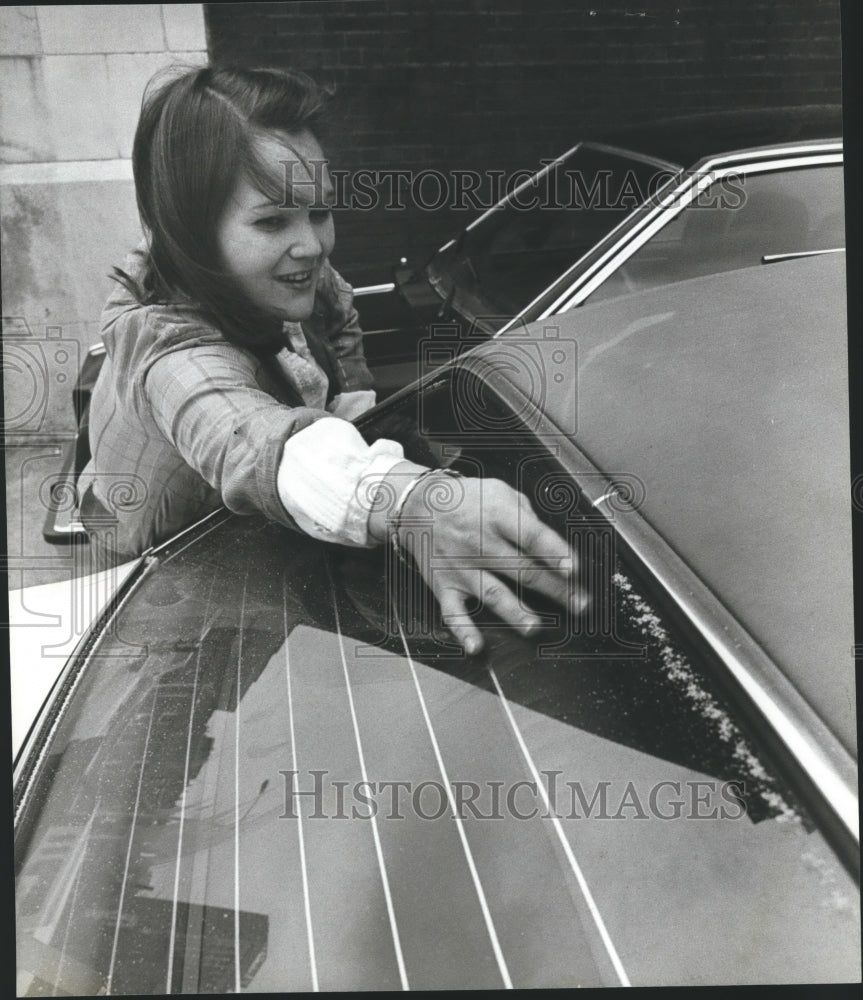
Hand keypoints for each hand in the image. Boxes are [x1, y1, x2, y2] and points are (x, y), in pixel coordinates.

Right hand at [370, 463, 584, 654]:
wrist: (418, 505)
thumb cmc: (466, 500)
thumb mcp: (499, 491)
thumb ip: (527, 516)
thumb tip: (552, 546)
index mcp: (497, 516)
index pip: (531, 535)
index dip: (554, 553)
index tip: (573, 569)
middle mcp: (479, 542)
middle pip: (522, 570)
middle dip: (555, 589)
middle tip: (580, 605)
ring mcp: (461, 567)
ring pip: (493, 593)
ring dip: (516, 612)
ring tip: (535, 627)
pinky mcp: (444, 585)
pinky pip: (454, 612)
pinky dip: (464, 631)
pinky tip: (477, 646)